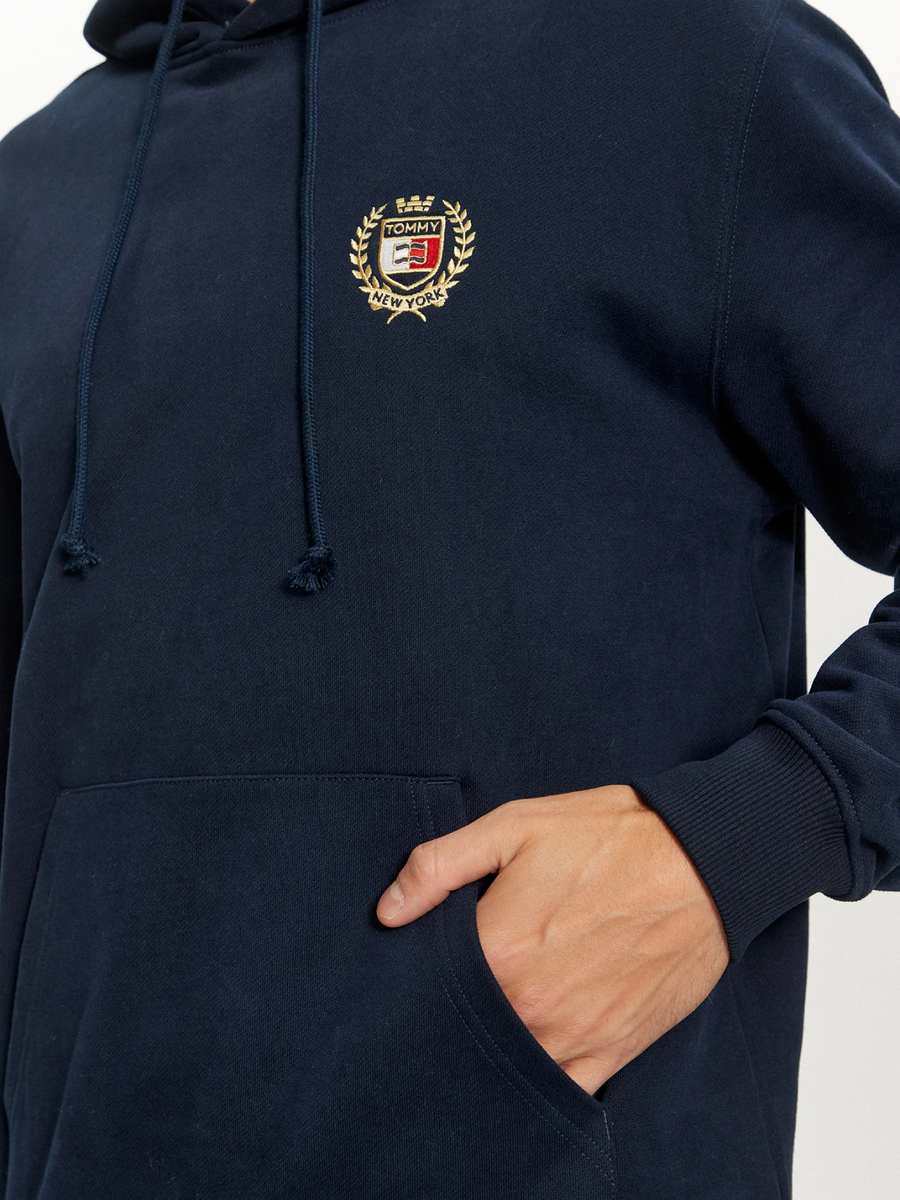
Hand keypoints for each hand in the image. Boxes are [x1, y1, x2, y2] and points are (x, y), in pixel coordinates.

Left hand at [376, 785, 728, 1093]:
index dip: (419, 969)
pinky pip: (558, 1087)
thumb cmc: (608, 837)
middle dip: (453, 1007)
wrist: (705, 861)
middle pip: (462, 1026)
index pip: (429, 982)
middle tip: (467, 975)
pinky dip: (538, 1073)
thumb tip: (388, 911)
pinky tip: (529, 1045)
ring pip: (505, 1061)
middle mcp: (530, 1005)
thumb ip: (440, 866)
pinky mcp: (611, 1052)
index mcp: (498, 949)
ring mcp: (573, 1036)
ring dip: (493, 1041)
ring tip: (499, 1001)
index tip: (424, 955)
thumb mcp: (515, 825)